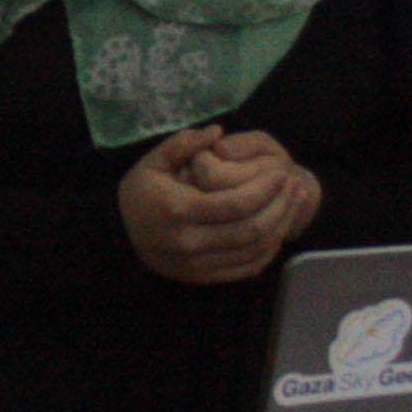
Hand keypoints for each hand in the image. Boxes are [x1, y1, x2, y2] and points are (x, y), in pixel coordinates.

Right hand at [119, 125, 320, 286]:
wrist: (116, 238)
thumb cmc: (138, 196)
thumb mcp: (152, 162)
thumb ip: (183, 143)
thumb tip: (218, 133)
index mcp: (179, 210)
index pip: (237, 204)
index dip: (266, 188)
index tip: (281, 172)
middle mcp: (191, 242)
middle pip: (252, 229)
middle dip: (281, 206)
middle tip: (295, 186)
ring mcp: (198, 265)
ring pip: (255, 250)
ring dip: (281, 227)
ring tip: (293, 204)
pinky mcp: (204, 278)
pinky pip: (247, 268)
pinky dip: (268, 250)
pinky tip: (277, 230)